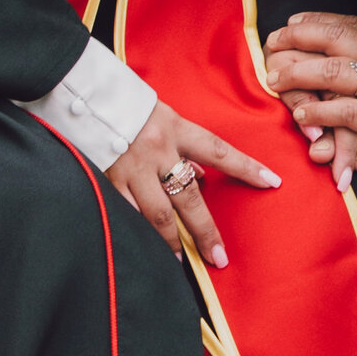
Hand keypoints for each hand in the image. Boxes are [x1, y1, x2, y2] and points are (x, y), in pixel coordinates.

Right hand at [105, 102, 280, 270]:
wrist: (85, 97)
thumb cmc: (130, 105)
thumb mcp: (165, 118)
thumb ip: (184, 147)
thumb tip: (202, 179)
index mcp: (176, 129)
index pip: (219, 151)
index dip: (246, 167)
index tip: (271, 182)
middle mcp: (158, 150)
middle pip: (188, 197)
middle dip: (205, 230)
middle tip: (218, 257)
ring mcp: (132, 168)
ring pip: (158, 213)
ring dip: (171, 240)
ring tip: (182, 259)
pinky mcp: (109, 179)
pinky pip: (128, 212)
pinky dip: (139, 230)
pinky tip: (147, 246)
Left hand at [260, 12, 356, 199]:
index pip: (348, 25)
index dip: (315, 22)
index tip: (291, 24)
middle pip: (334, 37)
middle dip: (297, 38)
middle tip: (270, 45)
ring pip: (335, 71)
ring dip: (299, 73)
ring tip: (274, 79)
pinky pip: (349, 112)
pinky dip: (321, 110)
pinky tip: (302, 113)